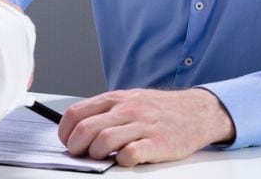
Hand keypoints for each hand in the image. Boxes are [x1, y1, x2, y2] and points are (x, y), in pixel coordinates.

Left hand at [58, 88, 234, 166]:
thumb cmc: (158, 109)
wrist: (195, 111)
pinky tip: (123, 159)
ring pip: (104, 141)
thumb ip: (105, 111)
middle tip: (79, 154)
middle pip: (86, 129)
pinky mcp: (157, 143)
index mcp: (115, 99)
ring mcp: (142, 126)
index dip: (65, 131)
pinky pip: (130, 154)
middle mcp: (127, 110)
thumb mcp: (129, 100)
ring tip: (101, 157)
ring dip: (95, 154)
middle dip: (75, 146)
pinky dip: (120, 161)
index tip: (66, 141)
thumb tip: (76, 127)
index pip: (76, 113)